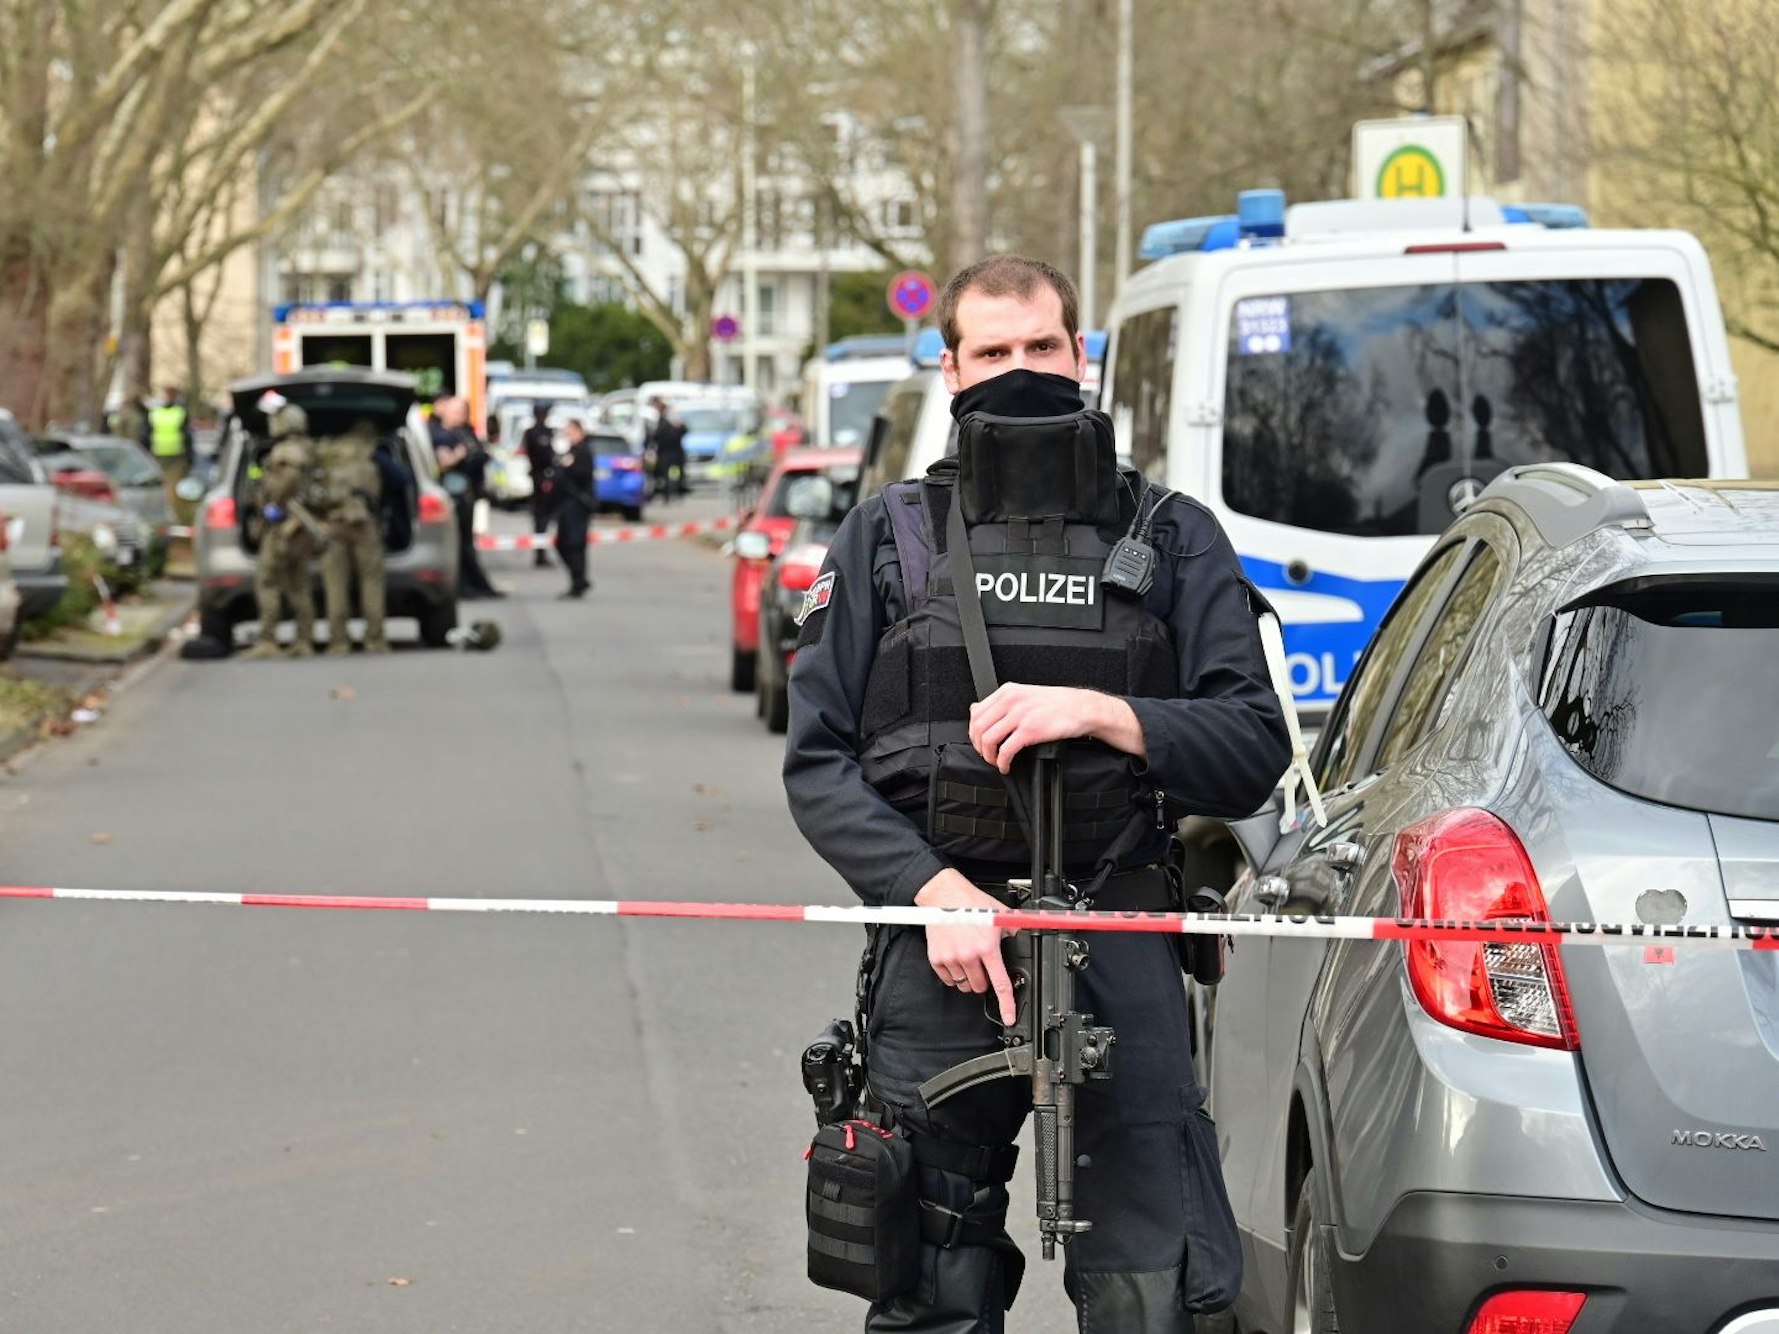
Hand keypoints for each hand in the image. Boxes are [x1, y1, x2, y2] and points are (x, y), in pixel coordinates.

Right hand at [914, 868, 1017, 1023]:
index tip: (1009, 1017)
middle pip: (980, 987)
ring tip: (968, 958)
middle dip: (984, 980)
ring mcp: (951, 958)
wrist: (943, 895)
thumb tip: (1027, 934)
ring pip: (964, 985)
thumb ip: (1014, 929)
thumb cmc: (970, 902)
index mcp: (987, 947)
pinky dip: (953, 975)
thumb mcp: (1000, 914)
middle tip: (983, 964)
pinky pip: (948, 980)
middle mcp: (969, 956)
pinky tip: (956, 959)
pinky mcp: (937, 958)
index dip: (1007, 1004)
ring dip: (969, 977)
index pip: (1000, 983)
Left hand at [968, 684, 1146, 771]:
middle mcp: (1011, 701)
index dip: (973, 731)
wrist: (1081, 708)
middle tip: (986, 755)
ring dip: (989, 756)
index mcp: (1008, 691)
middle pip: (979, 727)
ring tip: (996, 761)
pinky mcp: (1030, 730)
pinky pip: (1006, 750)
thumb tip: (976, 709)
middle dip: (979, 746)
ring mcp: (1020, 715)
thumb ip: (1002, 702)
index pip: (976, 712)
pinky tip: (1006, 766)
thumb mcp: (1025, 694)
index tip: (979, 742)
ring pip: (988, 739)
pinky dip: (1002, 762)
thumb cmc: (1057, 703)